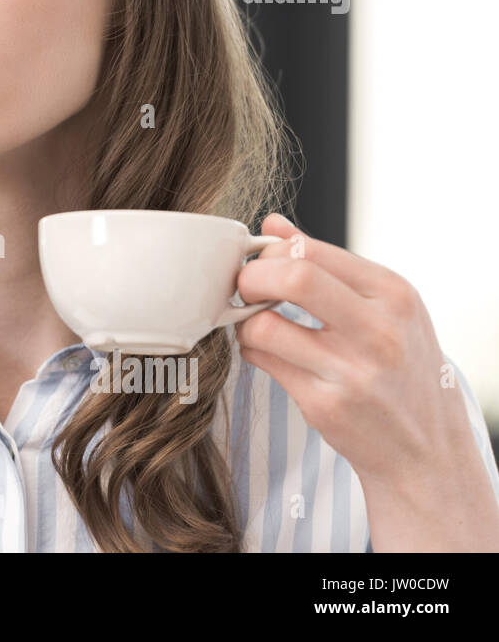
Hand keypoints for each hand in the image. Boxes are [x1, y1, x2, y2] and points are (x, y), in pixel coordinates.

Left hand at [234, 212, 498, 550]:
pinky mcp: (325, 405)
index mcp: (394, 294)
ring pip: (263, 326)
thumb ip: (327, 263)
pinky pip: (262, 362)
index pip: (312, 250)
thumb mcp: (383, 307)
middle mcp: (379, 330)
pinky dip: (253, 352)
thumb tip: (272, 224)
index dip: (271, 253)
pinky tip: (269, 354)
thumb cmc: (399, 365)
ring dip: (244, 322)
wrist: (426, 447)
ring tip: (257, 325)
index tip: (261, 264)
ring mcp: (352, 371)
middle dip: (251, 277)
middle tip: (245, 289)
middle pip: (291, 277)